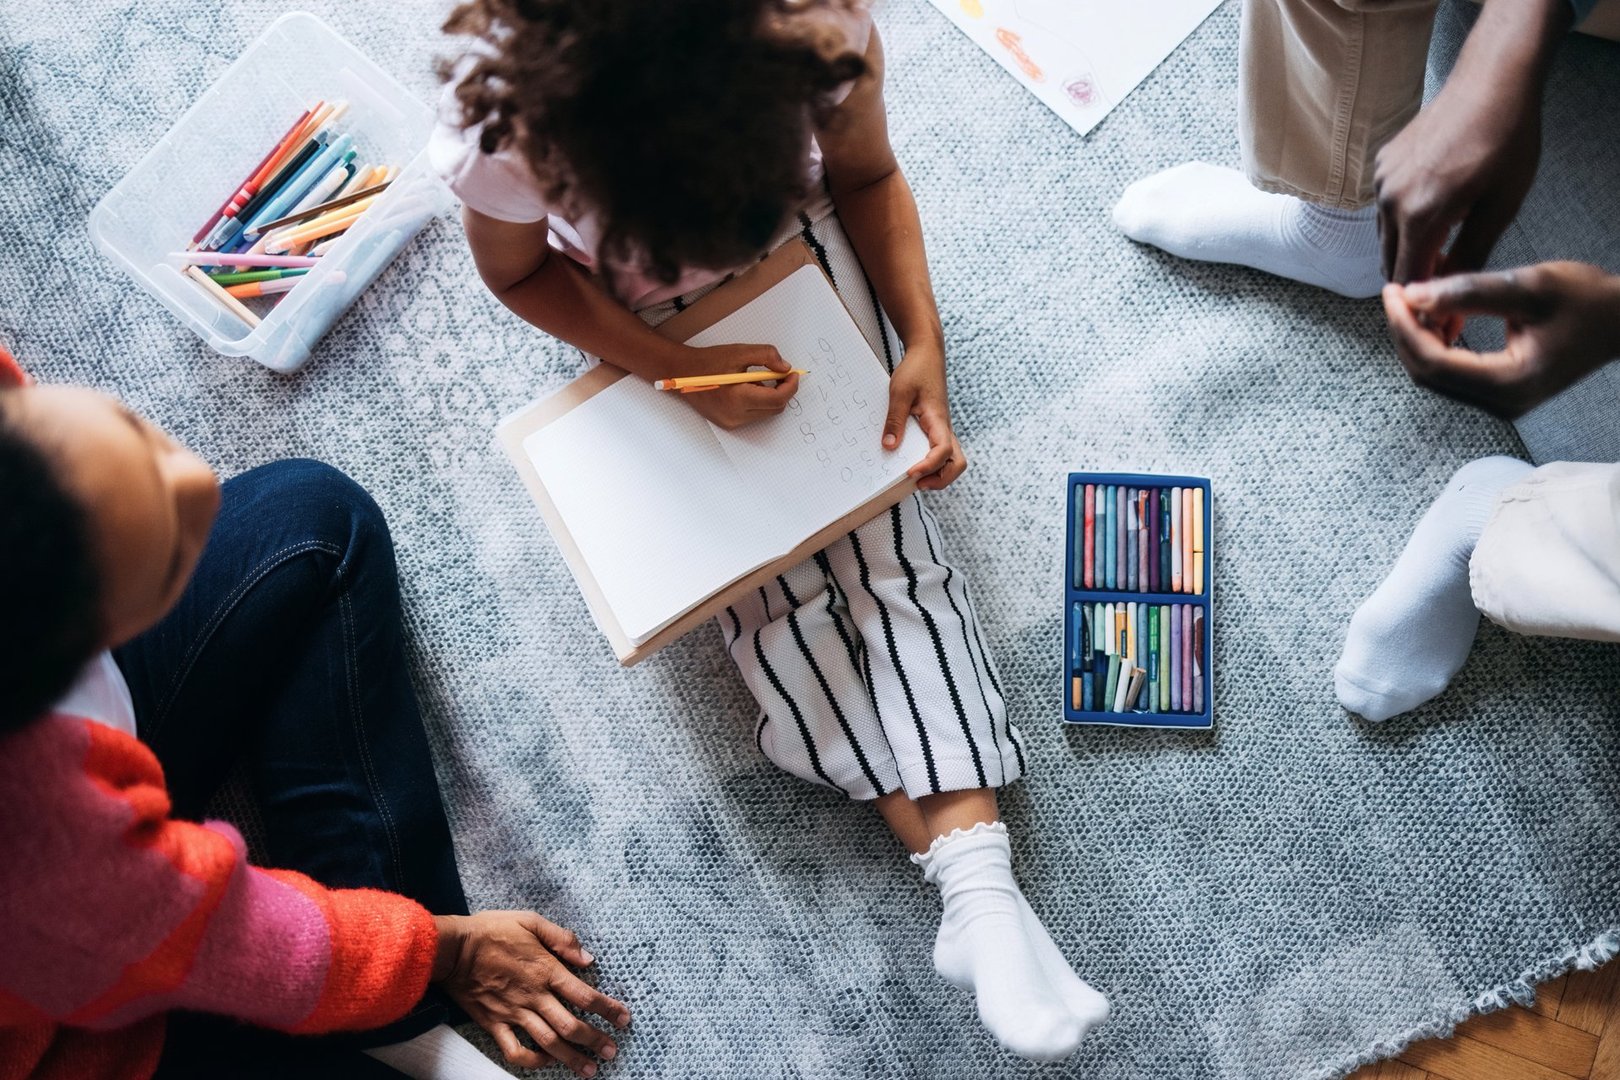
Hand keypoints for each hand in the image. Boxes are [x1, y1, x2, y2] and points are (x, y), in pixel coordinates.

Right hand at [432, 912, 629, 1076]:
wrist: (452, 948)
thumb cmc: (492, 930)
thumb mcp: (531, 920)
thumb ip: (562, 938)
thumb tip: (588, 958)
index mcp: (546, 970)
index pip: (585, 995)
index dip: (608, 1009)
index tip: (624, 1019)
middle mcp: (534, 996)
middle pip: (571, 1025)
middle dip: (595, 1040)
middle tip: (612, 1051)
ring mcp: (513, 1013)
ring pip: (548, 1042)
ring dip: (571, 1058)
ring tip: (589, 1070)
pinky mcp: (493, 1024)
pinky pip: (515, 1050)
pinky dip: (532, 1061)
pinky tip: (546, 1062)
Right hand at [672, 342, 799, 430]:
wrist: (681, 373)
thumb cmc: (708, 362)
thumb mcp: (739, 352)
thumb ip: (766, 356)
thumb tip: (785, 368)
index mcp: (738, 398)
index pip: (777, 399)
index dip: (790, 387)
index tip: (793, 374)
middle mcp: (735, 416)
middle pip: (775, 409)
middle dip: (782, 391)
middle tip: (779, 374)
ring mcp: (731, 422)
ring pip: (766, 413)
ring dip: (770, 397)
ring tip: (756, 379)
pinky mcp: (728, 424)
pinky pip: (754, 415)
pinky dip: (758, 402)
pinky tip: (747, 388)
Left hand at [882, 341, 964, 490]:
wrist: (927, 354)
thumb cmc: (916, 370)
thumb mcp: (899, 392)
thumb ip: (895, 420)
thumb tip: (889, 447)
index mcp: (939, 420)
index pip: (943, 451)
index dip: (929, 466)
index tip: (910, 473)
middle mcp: (945, 428)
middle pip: (958, 463)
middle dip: (941, 479)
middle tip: (917, 483)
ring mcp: (943, 429)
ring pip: (953, 460)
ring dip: (939, 474)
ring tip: (916, 478)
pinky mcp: (937, 428)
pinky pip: (942, 453)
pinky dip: (933, 464)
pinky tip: (913, 463)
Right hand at [1372, 71, 1539, 283]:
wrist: (1492, 81)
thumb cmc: (1506, 140)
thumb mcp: (1501, 207)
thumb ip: (1470, 257)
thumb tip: (1451, 301)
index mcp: (1419, 215)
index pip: (1407, 280)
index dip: (1423, 304)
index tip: (1441, 315)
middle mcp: (1390, 200)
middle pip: (1389, 262)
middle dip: (1414, 280)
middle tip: (1445, 284)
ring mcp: (1382, 180)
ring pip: (1386, 236)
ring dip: (1408, 248)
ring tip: (1443, 246)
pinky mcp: (1382, 164)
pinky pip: (1386, 207)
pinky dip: (1404, 219)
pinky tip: (1434, 208)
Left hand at [1382, 261, 1619, 418]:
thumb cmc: (1587, 299)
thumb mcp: (1528, 286)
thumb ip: (1468, 292)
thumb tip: (1412, 296)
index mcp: (1509, 383)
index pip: (1433, 362)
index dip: (1404, 326)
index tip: (1392, 291)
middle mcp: (1501, 403)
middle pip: (1427, 374)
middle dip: (1404, 332)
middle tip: (1395, 293)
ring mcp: (1500, 402)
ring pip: (1435, 376)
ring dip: (1417, 339)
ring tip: (1411, 300)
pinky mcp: (1500, 392)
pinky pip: (1452, 373)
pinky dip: (1436, 345)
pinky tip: (1434, 315)